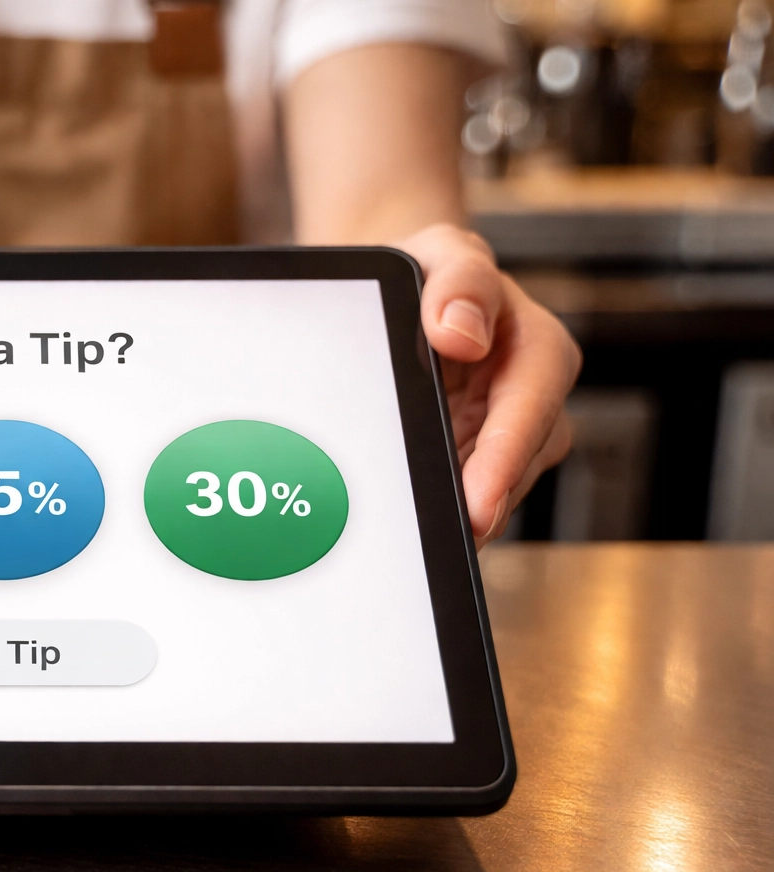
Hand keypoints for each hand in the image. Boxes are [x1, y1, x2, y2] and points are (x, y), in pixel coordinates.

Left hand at [399, 224, 580, 547]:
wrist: (411, 298)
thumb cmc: (434, 275)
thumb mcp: (444, 254)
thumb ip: (458, 281)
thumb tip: (460, 331)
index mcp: (539, 352)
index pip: (529, 414)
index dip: (504, 461)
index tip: (479, 502)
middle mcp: (533, 404)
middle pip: (516, 468)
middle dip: (483, 505)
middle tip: (439, 541)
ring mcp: (506, 440)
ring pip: (494, 493)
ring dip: (460, 516)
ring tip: (417, 542)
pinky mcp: (476, 463)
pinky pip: (464, 498)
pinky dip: (440, 510)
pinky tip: (408, 525)